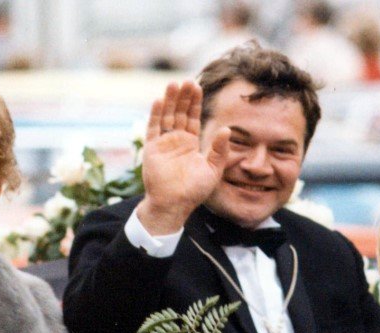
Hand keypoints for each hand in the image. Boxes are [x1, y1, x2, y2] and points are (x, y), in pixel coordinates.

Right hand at [137, 81, 229, 234]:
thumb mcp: (213, 169)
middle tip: (187, 81)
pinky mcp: (152, 149)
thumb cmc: (194, 191)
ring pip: (167, 116)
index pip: (193, 118)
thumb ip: (219, 150)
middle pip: (180, 113)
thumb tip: (226, 129)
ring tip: (174, 84)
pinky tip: (160, 100)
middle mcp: (176, 140)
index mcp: (191, 144)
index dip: (195, 103)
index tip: (197, 87)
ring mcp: (163, 143)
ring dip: (170, 101)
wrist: (174, 204)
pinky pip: (153, 128)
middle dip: (183, 97)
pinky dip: (156, 114)